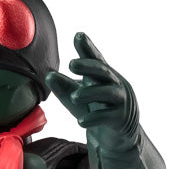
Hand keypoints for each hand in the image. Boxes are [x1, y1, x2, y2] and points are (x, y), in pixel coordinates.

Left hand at [46, 33, 139, 149]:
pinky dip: (94, 118)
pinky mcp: (120, 118)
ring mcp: (119, 100)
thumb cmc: (96, 107)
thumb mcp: (78, 96)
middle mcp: (113, 83)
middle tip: (71, 64)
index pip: (95, 58)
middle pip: (103, 71)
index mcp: (102, 75)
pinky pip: (107, 116)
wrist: (116, 132)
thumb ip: (64, 86)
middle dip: (88, 66)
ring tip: (74, 96)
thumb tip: (48, 75)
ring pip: (107, 92)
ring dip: (90, 93)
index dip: (87, 47)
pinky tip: (81, 122)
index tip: (78, 36)